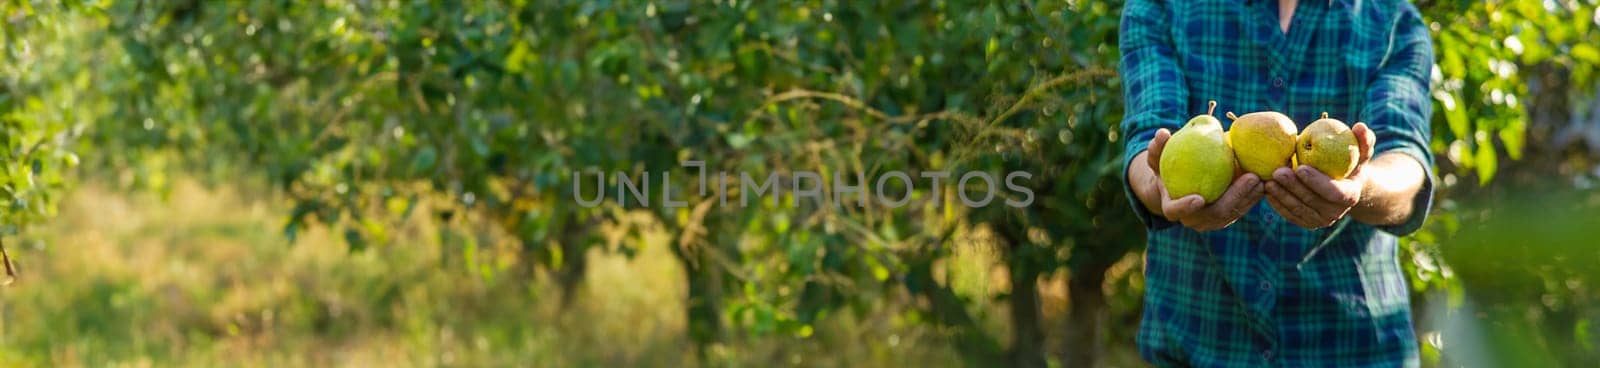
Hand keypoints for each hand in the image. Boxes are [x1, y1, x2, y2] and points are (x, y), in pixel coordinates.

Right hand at [1142, 128, 1265, 230]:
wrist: (1178, 185)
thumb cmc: (1166, 168)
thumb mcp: (1158, 157)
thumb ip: (1157, 148)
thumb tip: (1161, 133)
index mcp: (1172, 208)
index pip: (1176, 211)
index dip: (1186, 207)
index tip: (1199, 198)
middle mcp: (1193, 220)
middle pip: (1215, 214)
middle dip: (1235, 197)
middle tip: (1251, 178)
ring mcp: (1211, 221)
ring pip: (1233, 213)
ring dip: (1249, 197)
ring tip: (1262, 178)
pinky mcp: (1227, 216)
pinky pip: (1242, 208)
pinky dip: (1253, 196)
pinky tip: (1265, 181)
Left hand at [1264, 122, 1377, 228]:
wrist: (1342, 185)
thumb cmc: (1350, 162)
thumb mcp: (1359, 150)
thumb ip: (1363, 140)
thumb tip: (1360, 126)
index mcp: (1350, 196)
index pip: (1333, 192)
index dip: (1316, 182)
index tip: (1300, 167)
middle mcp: (1335, 213)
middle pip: (1311, 201)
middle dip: (1293, 187)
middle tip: (1277, 171)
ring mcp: (1319, 220)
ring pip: (1297, 209)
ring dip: (1281, 195)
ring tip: (1267, 180)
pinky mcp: (1305, 222)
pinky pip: (1289, 214)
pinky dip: (1277, 203)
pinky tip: (1265, 189)